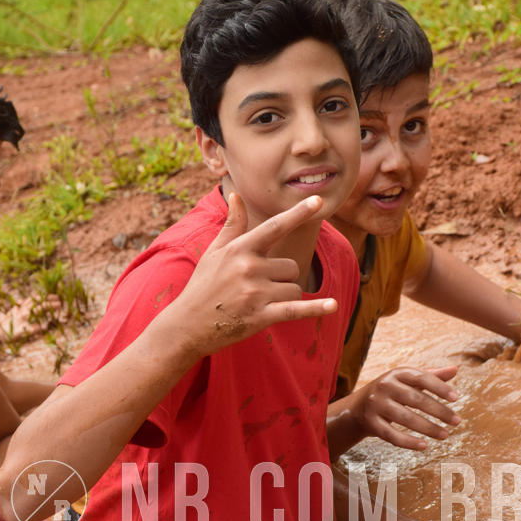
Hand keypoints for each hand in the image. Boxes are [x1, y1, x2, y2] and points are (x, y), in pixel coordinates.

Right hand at [173, 192, 336, 356]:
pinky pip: (296, 309)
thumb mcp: (214, 253)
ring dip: (284, 297)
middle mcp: (249, 268)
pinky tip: (333, 306)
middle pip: (291, 266)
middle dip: (282, 278)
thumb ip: (232, 225)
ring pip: (293, 288)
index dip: (298, 213)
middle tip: (257, 289)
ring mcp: (255, 293)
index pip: (275, 227)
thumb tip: (236, 195)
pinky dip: (316, 309)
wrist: (187, 325)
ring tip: (258, 303)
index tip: (319, 201)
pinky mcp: (261, 316)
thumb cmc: (202, 286)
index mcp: (239, 249)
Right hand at [352, 365, 460, 449]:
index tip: (456, 398)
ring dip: (428, 428)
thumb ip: (431, 376)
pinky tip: (424, 446)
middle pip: (416, 399)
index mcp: (397, 373)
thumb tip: (455, 370)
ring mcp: (376, 404)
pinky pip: (392, 435)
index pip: (421, 377)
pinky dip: (409, 442)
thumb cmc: (392, 392)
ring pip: (405, 418)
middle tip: (457, 421)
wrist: (358, 407)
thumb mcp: (408, 381)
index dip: (439, 387)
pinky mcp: (370, 422)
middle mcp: (385, 386)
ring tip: (445, 435)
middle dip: (439, 411)